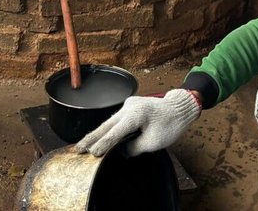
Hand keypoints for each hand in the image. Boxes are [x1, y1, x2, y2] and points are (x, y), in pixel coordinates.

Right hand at [76, 89, 199, 156]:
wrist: (180, 108)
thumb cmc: (170, 124)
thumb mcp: (154, 142)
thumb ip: (134, 147)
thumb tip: (121, 151)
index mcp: (136, 114)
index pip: (115, 133)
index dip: (103, 144)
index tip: (91, 154)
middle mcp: (129, 107)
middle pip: (106, 125)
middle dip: (91, 138)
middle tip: (77, 149)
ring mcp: (129, 105)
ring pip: (109, 122)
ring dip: (97, 134)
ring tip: (83, 145)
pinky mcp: (131, 107)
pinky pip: (116, 120)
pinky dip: (107, 129)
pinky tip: (97, 136)